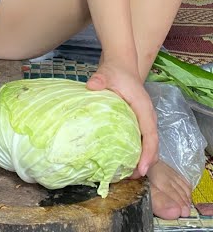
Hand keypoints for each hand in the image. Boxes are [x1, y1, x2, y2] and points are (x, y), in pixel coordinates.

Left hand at [87, 60, 157, 176]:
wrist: (121, 66)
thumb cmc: (115, 72)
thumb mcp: (106, 74)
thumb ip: (99, 79)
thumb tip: (92, 85)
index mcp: (143, 109)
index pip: (150, 135)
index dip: (147, 153)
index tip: (141, 168)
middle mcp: (147, 116)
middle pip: (152, 144)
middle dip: (145, 162)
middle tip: (132, 178)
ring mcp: (144, 119)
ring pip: (148, 143)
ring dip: (141, 159)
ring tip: (128, 175)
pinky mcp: (137, 121)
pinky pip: (141, 139)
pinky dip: (136, 151)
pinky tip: (124, 161)